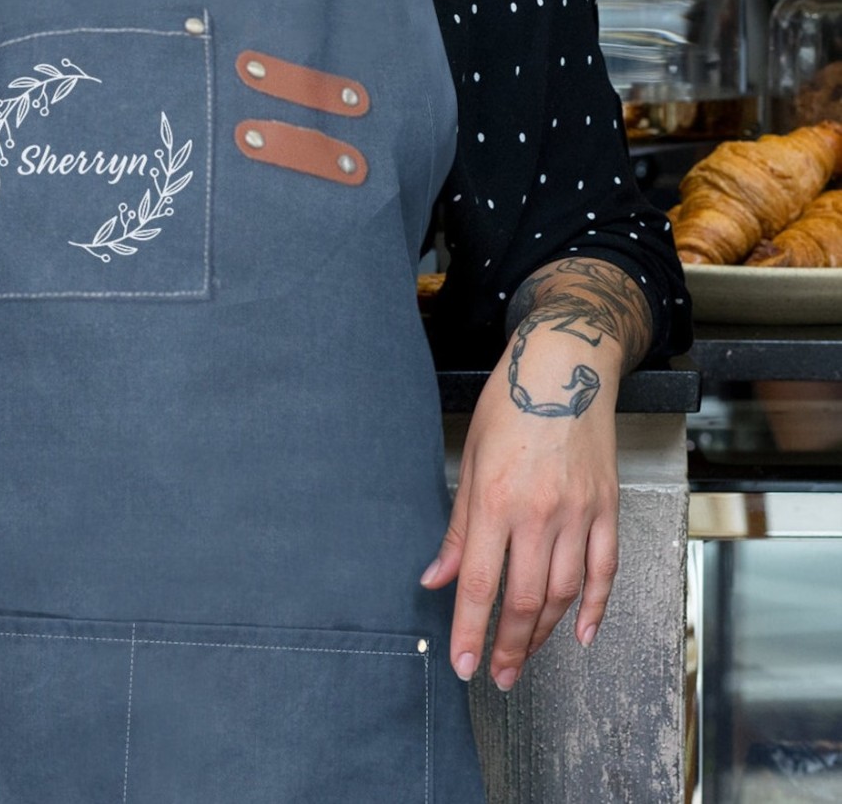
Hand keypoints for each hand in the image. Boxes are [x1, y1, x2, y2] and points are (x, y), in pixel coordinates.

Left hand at [419, 323, 621, 690]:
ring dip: (544, 634)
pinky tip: (584, 635)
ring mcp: (579, 513)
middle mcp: (539, 513)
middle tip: (496, 675)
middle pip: (524, 599)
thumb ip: (456, 526)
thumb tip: (435, 578)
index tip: (463, 666)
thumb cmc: (508, 405)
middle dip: (507, 646)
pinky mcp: (607, 509)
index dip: (470, 631)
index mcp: (495, 500)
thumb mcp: (469, 458)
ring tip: (524, 657)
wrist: (566, 368)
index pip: (479, 583)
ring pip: (564, 594)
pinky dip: (596, 608)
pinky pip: (604, 571)